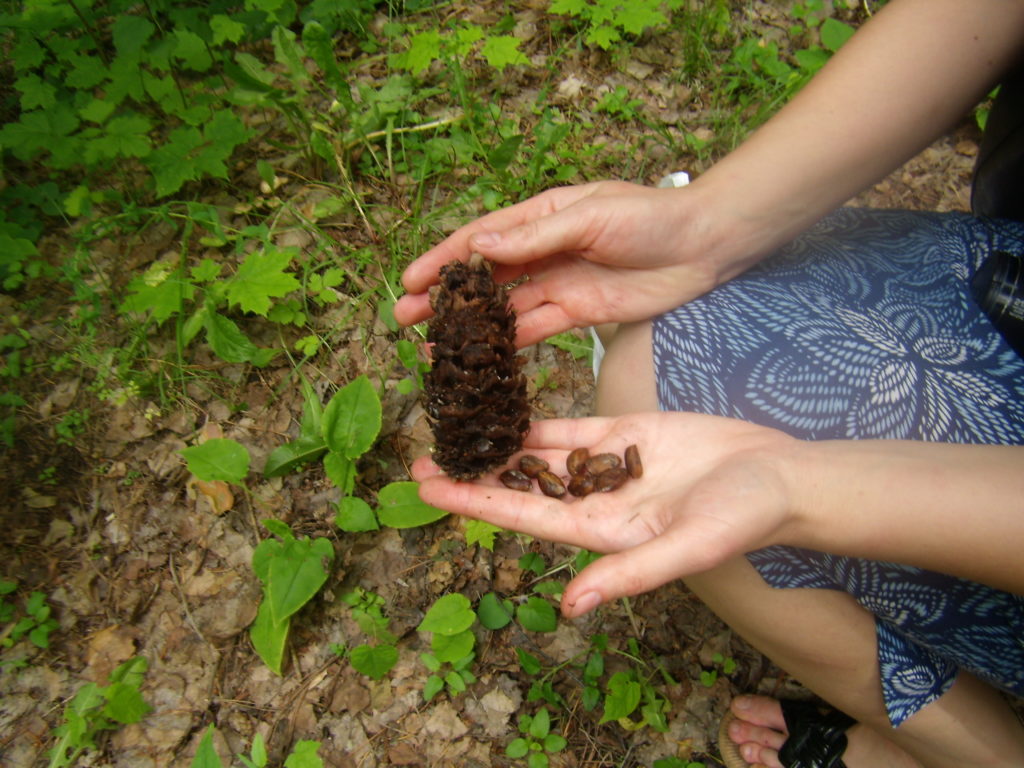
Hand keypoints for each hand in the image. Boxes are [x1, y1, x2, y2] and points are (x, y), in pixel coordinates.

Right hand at [394, 181, 724, 346]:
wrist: (705, 245)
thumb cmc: (651, 217)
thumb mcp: (591, 218)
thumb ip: (535, 238)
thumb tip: (479, 248)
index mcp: (541, 217)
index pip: (480, 239)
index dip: (442, 260)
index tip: (408, 281)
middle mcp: (543, 251)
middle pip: (483, 277)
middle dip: (444, 297)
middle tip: (404, 319)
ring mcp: (559, 283)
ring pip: (503, 308)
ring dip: (469, 327)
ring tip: (434, 347)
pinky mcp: (579, 313)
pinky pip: (535, 330)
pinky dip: (508, 345)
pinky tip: (482, 361)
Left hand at [411, 412, 798, 616]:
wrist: (778, 475)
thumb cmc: (740, 519)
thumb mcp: (686, 549)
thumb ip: (629, 574)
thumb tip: (572, 607)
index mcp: (600, 533)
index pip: (522, 518)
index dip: (474, 501)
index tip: (428, 487)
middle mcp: (593, 502)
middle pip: (518, 486)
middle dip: (472, 471)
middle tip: (421, 454)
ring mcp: (606, 466)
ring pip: (538, 453)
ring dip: (497, 442)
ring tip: (453, 426)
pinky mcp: (624, 434)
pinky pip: (570, 426)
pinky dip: (537, 418)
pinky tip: (505, 406)